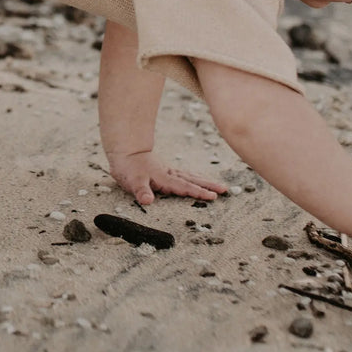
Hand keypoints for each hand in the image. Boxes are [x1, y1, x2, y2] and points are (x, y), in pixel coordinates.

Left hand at [106, 150, 228, 205]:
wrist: (126, 151)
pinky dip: (196, 177)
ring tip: (219, 186)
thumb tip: (148, 201)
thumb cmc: (128, 167)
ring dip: (205, 181)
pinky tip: (199, 179)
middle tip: (225, 190)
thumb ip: (141, 191)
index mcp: (164, 178)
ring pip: (191, 176)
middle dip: (209, 186)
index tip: (212, 196)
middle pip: (193, 180)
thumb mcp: (132, 181)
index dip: (198, 192)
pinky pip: (186, 175)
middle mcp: (170, 174)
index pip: (184, 187)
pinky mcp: (167, 170)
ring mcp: (170, 171)